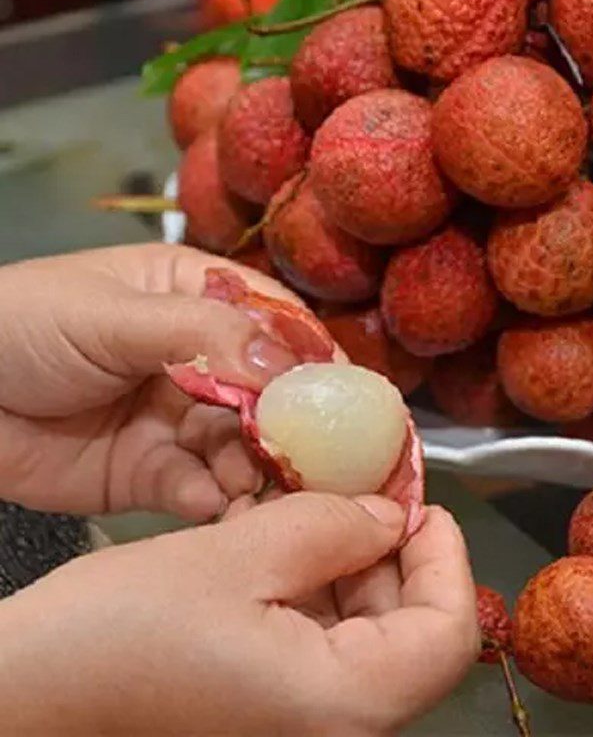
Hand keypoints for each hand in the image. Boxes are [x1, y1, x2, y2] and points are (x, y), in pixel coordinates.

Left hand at [0, 243, 325, 520]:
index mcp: (198, 299)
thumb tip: (283, 363)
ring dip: (260, 470)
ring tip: (264, 487)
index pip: (277, 324)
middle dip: (295, 427)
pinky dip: (216, 501)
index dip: (313, 358)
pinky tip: (216, 505)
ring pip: (245, 448)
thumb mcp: (113, 315)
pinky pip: (202, 490)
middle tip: (319, 460)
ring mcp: (181, 419)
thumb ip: (201, 334)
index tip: (348, 396)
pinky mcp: (156, 473)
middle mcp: (202, 361)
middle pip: (272, 395)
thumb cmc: (22, 326)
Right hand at [0, 493, 479, 735]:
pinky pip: (325, 641)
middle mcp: (334, 727)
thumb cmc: (122, 630)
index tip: (418, 500)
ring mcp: (301, 718)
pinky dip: (319, 585)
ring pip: (369, 631)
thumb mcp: (235, 556)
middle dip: (393, 549)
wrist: (29, 692)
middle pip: (412, 630)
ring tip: (314, 503)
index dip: (447, 556)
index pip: (448, 634)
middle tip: (360, 485)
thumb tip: (389, 513)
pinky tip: (284, 539)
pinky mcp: (272, 704)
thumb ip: (329, 526)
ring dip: (352, 560)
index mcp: (341, 706)